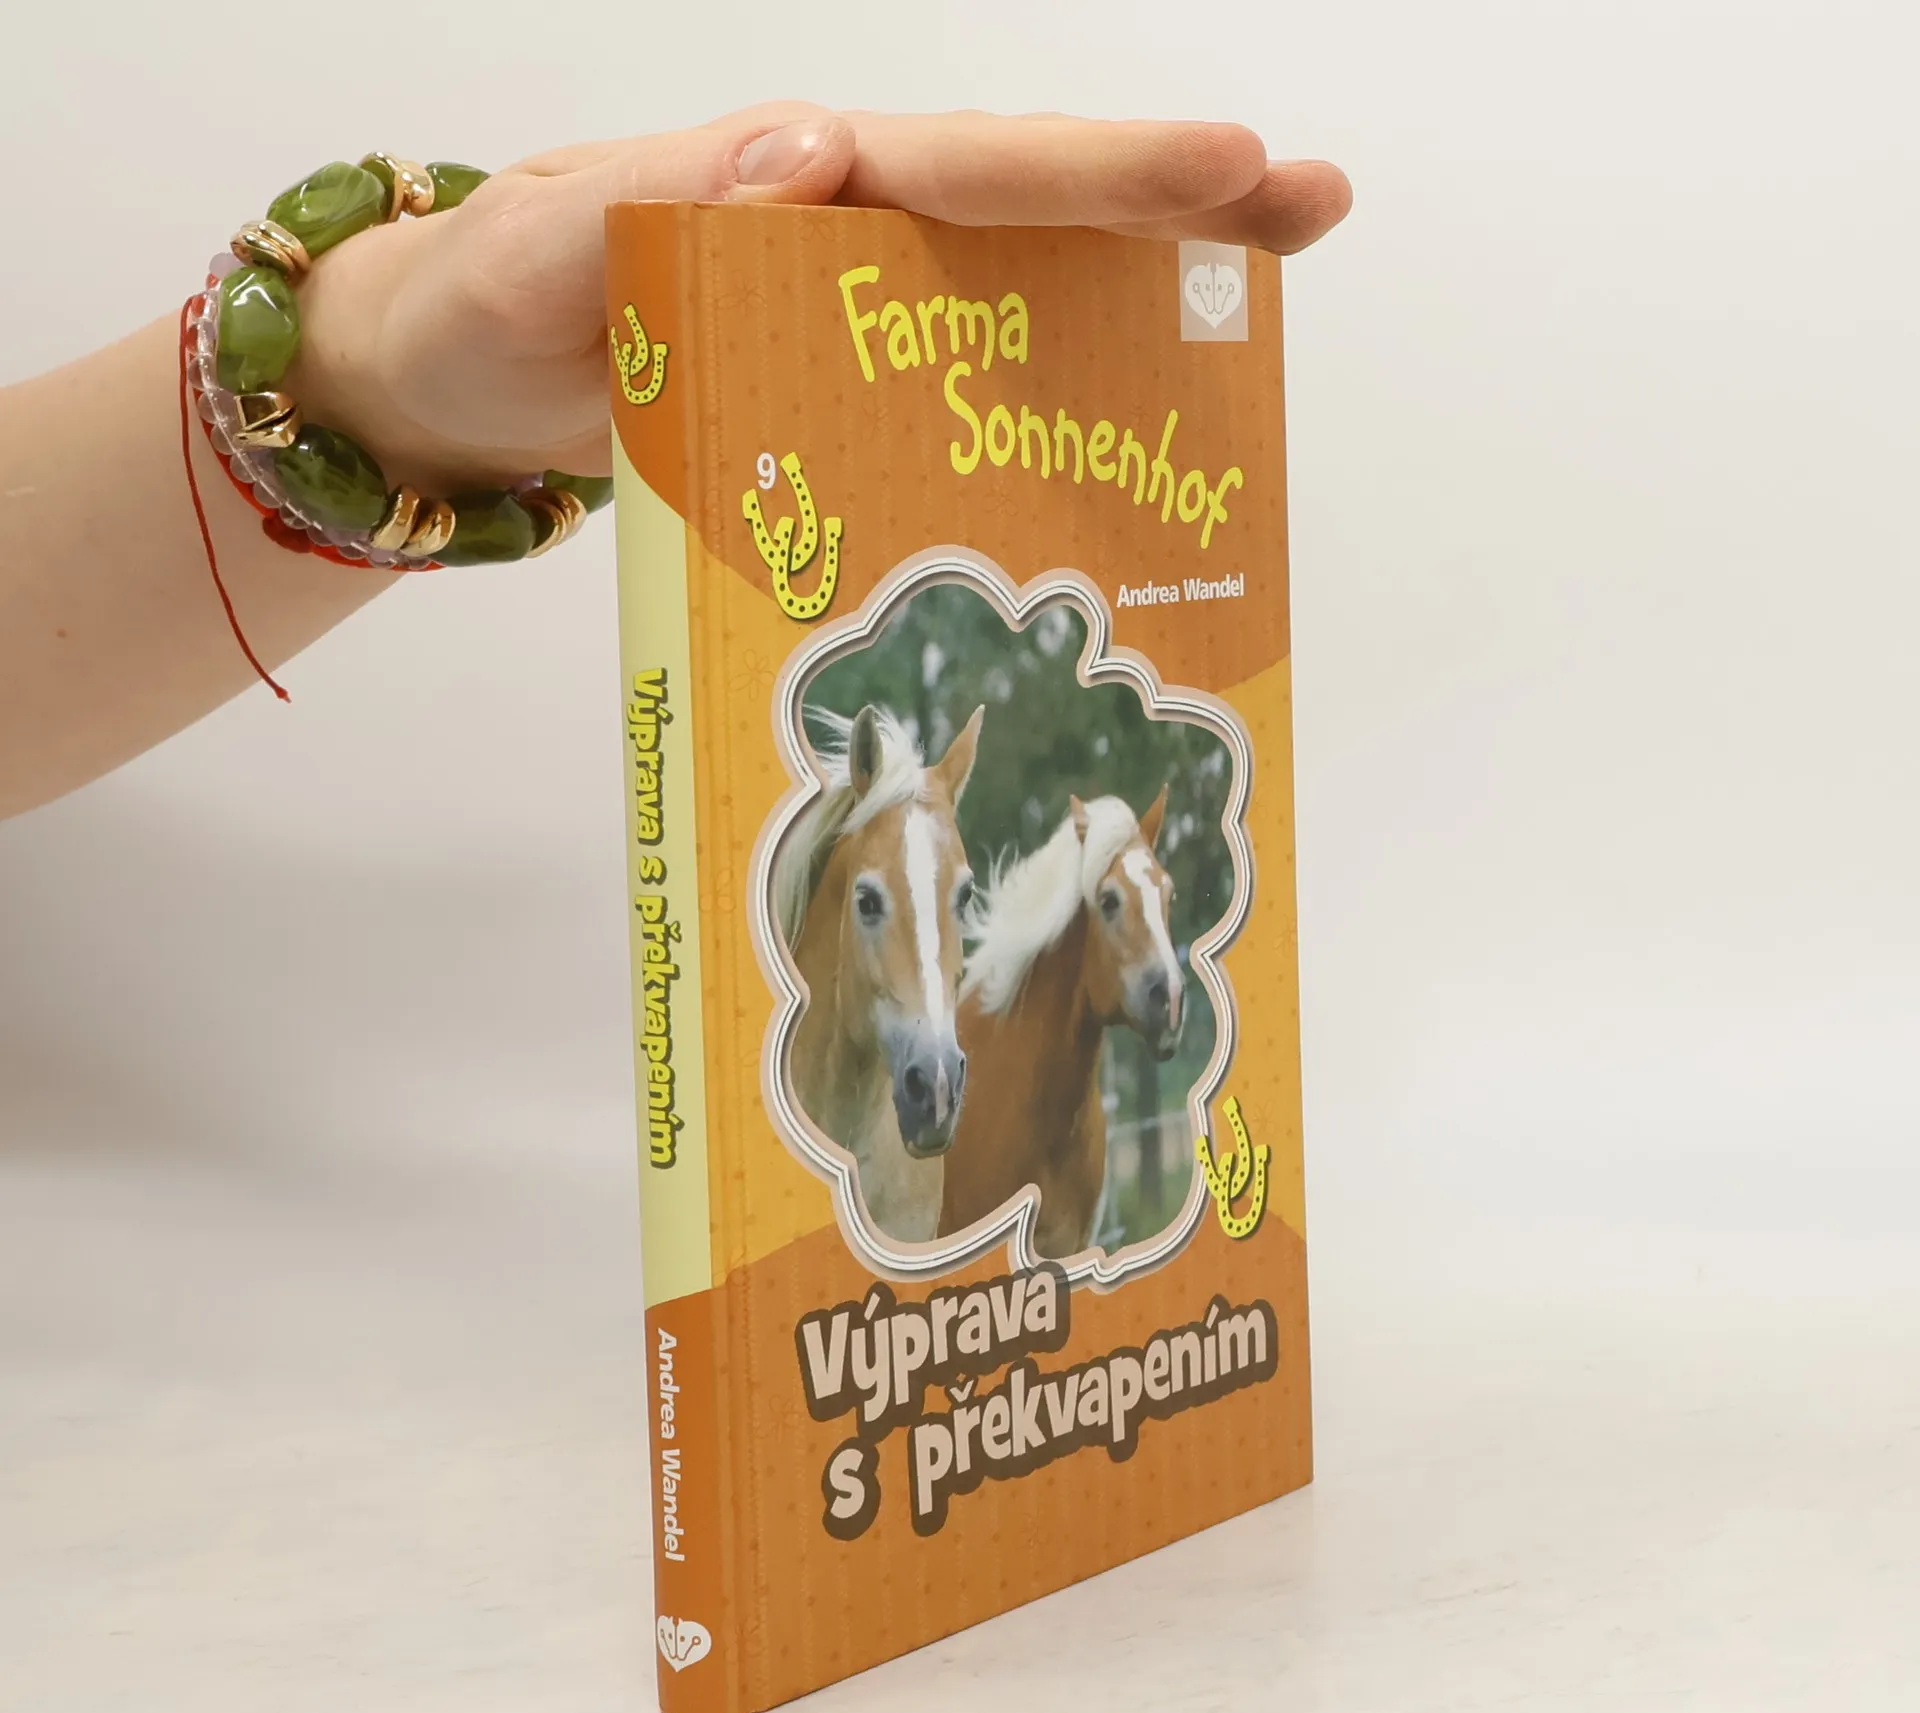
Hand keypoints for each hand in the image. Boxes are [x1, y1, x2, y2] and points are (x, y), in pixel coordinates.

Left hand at [291, 104, 1350, 494]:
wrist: (446, 387)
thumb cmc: (479, 305)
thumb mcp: (532, 254)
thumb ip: (642, 211)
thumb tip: (807, 159)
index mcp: (789, 182)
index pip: (964, 167)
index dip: (1093, 176)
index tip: (1222, 171)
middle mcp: (843, 237)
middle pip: (1029, 211)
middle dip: (1168, 206)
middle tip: (1308, 208)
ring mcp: (850, 321)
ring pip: (1018, 295)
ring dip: (1139, 301)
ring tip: (1262, 304)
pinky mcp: (838, 396)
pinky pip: (960, 392)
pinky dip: (1047, 403)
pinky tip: (1123, 443)